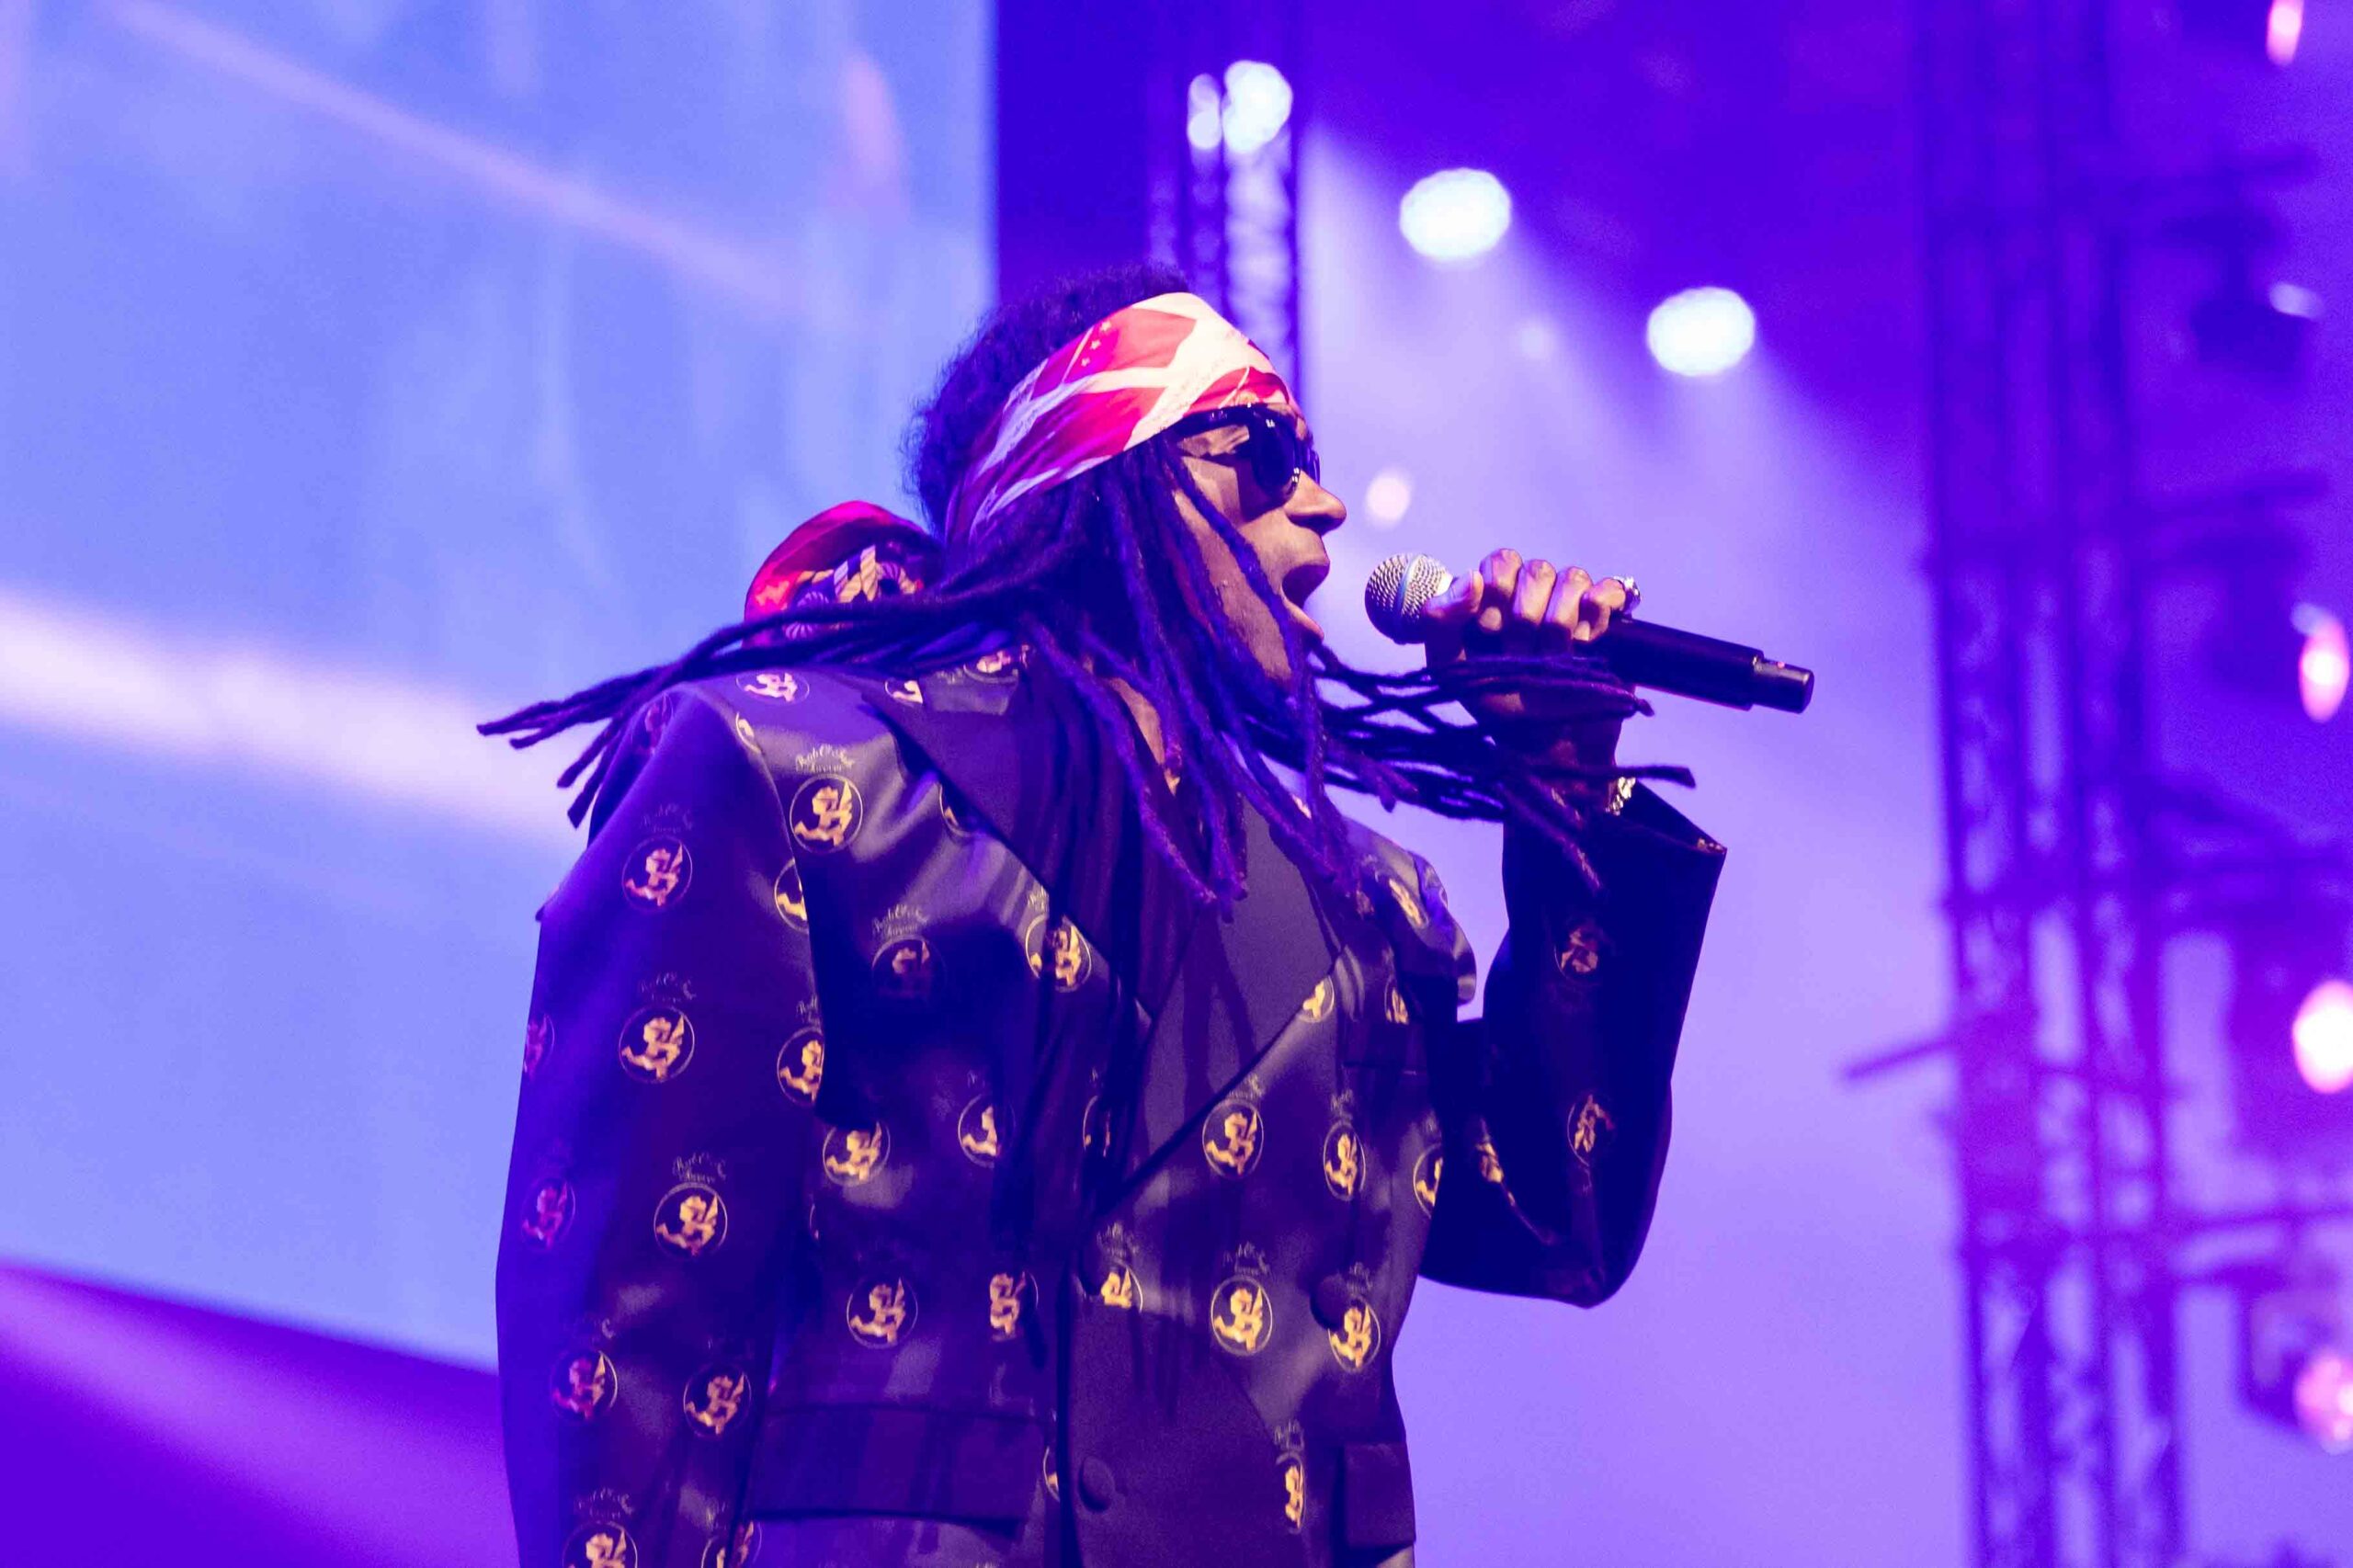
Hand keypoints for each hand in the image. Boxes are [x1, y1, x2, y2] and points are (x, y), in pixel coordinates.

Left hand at [1419, 549, 1634, 778]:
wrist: (1547, 745)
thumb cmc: (1497, 705)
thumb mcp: (1452, 671)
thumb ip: (1439, 623)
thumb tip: (1471, 579)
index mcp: (1496, 599)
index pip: (1501, 562)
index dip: (1497, 591)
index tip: (1490, 632)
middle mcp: (1535, 596)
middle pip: (1537, 570)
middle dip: (1526, 617)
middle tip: (1522, 654)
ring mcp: (1574, 606)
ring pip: (1573, 578)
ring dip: (1561, 622)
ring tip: (1556, 656)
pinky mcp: (1608, 621)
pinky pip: (1612, 591)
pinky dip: (1599, 610)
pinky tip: (1588, 639)